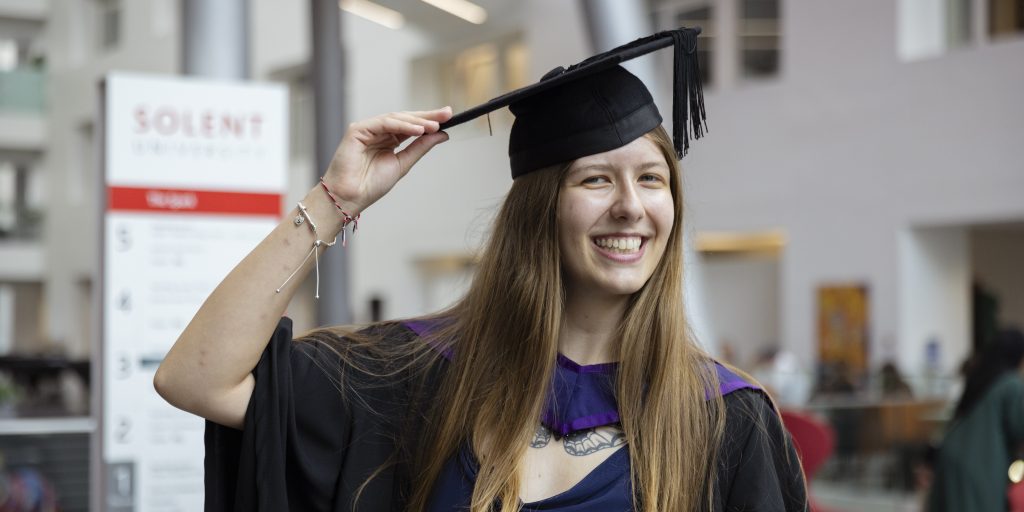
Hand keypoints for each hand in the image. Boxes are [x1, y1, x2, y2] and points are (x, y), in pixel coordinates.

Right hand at [322, 107, 452, 211]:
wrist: (350, 197)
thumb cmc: (371, 185)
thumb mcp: (403, 163)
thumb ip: (420, 147)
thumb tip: (442, 134)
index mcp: (388, 140)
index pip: (411, 126)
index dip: (429, 121)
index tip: (449, 117)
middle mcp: (378, 132)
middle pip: (405, 119)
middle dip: (426, 116)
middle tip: (446, 114)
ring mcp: (367, 129)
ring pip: (396, 118)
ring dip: (416, 121)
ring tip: (434, 126)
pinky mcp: (357, 130)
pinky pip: (383, 123)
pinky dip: (401, 125)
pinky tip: (417, 130)